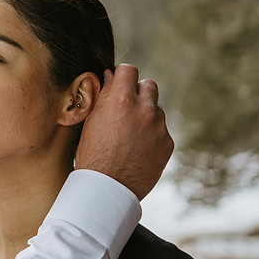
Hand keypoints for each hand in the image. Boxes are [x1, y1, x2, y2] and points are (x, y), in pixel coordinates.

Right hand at [75, 64, 172, 200]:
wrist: (107, 188)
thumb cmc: (92, 154)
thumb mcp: (91, 120)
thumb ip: (104, 96)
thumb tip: (111, 77)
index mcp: (122, 100)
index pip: (129, 69)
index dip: (122, 75)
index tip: (119, 83)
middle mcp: (144, 109)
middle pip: (148, 85)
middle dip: (138, 92)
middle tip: (127, 107)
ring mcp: (159, 127)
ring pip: (156, 108)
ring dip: (146, 114)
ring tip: (130, 132)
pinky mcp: (167, 143)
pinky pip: (161, 129)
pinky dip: (152, 134)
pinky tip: (138, 147)